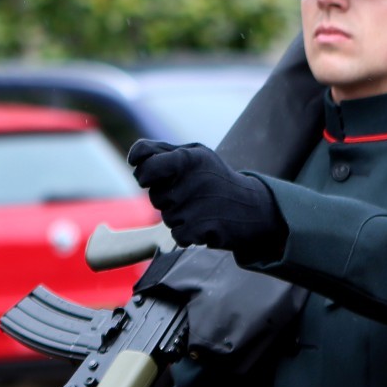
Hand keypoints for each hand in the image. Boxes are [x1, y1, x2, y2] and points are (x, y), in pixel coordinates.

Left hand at [127, 139, 284, 259]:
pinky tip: (206, 223)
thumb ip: (161, 152)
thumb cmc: (215, 178)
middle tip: (195, 193)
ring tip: (204, 207)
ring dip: (180, 216)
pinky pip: (177, 234)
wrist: (253, 207)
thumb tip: (134, 158)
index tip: (152, 177)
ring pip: (166, 216)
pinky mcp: (201, 228)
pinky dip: (188, 233)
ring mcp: (196, 205)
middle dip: (168, 197)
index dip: (143, 173)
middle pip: (154, 196)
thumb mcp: (195, 155)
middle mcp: (190, 180)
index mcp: (186, 158)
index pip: (144, 164)